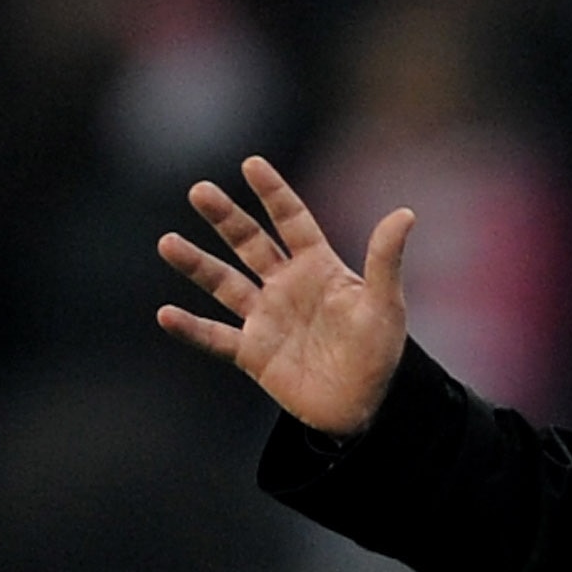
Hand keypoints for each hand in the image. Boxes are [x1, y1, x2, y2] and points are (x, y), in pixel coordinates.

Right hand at [156, 155, 412, 435]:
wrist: (365, 408)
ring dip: (196, 264)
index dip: (273, 193)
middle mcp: (285, 286)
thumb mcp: (385, 305)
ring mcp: (266, 318)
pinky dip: (191, 328)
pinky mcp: (253, 353)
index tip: (251, 164)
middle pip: (249, 242)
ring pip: (224, 283)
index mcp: (317, 268)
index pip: (291, 221)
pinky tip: (166, 315)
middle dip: (225, 217)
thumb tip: (405, 214)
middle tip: (199, 191)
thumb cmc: (379, 353)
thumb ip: (385, 260)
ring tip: (167, 243)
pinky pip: (216, 338)